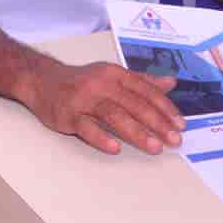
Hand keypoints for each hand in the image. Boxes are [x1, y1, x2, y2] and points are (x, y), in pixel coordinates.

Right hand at [19, 60, 184, 154]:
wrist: (42, 81)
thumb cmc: (83, 81)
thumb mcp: (113, 75)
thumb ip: (143, 81)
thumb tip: (171, 83)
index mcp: (116, 74)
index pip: (146, 91)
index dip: (165, 108)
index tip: (180, 124)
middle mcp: (102, 84)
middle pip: (134, 104)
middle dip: (157, 123)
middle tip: (174, 140)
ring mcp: (84, 99)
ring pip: (114, 115)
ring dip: (137, 132)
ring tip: (155, 146)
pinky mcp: (68, 114)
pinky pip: (86, 127)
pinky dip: (101, 138)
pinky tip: (115, 148)